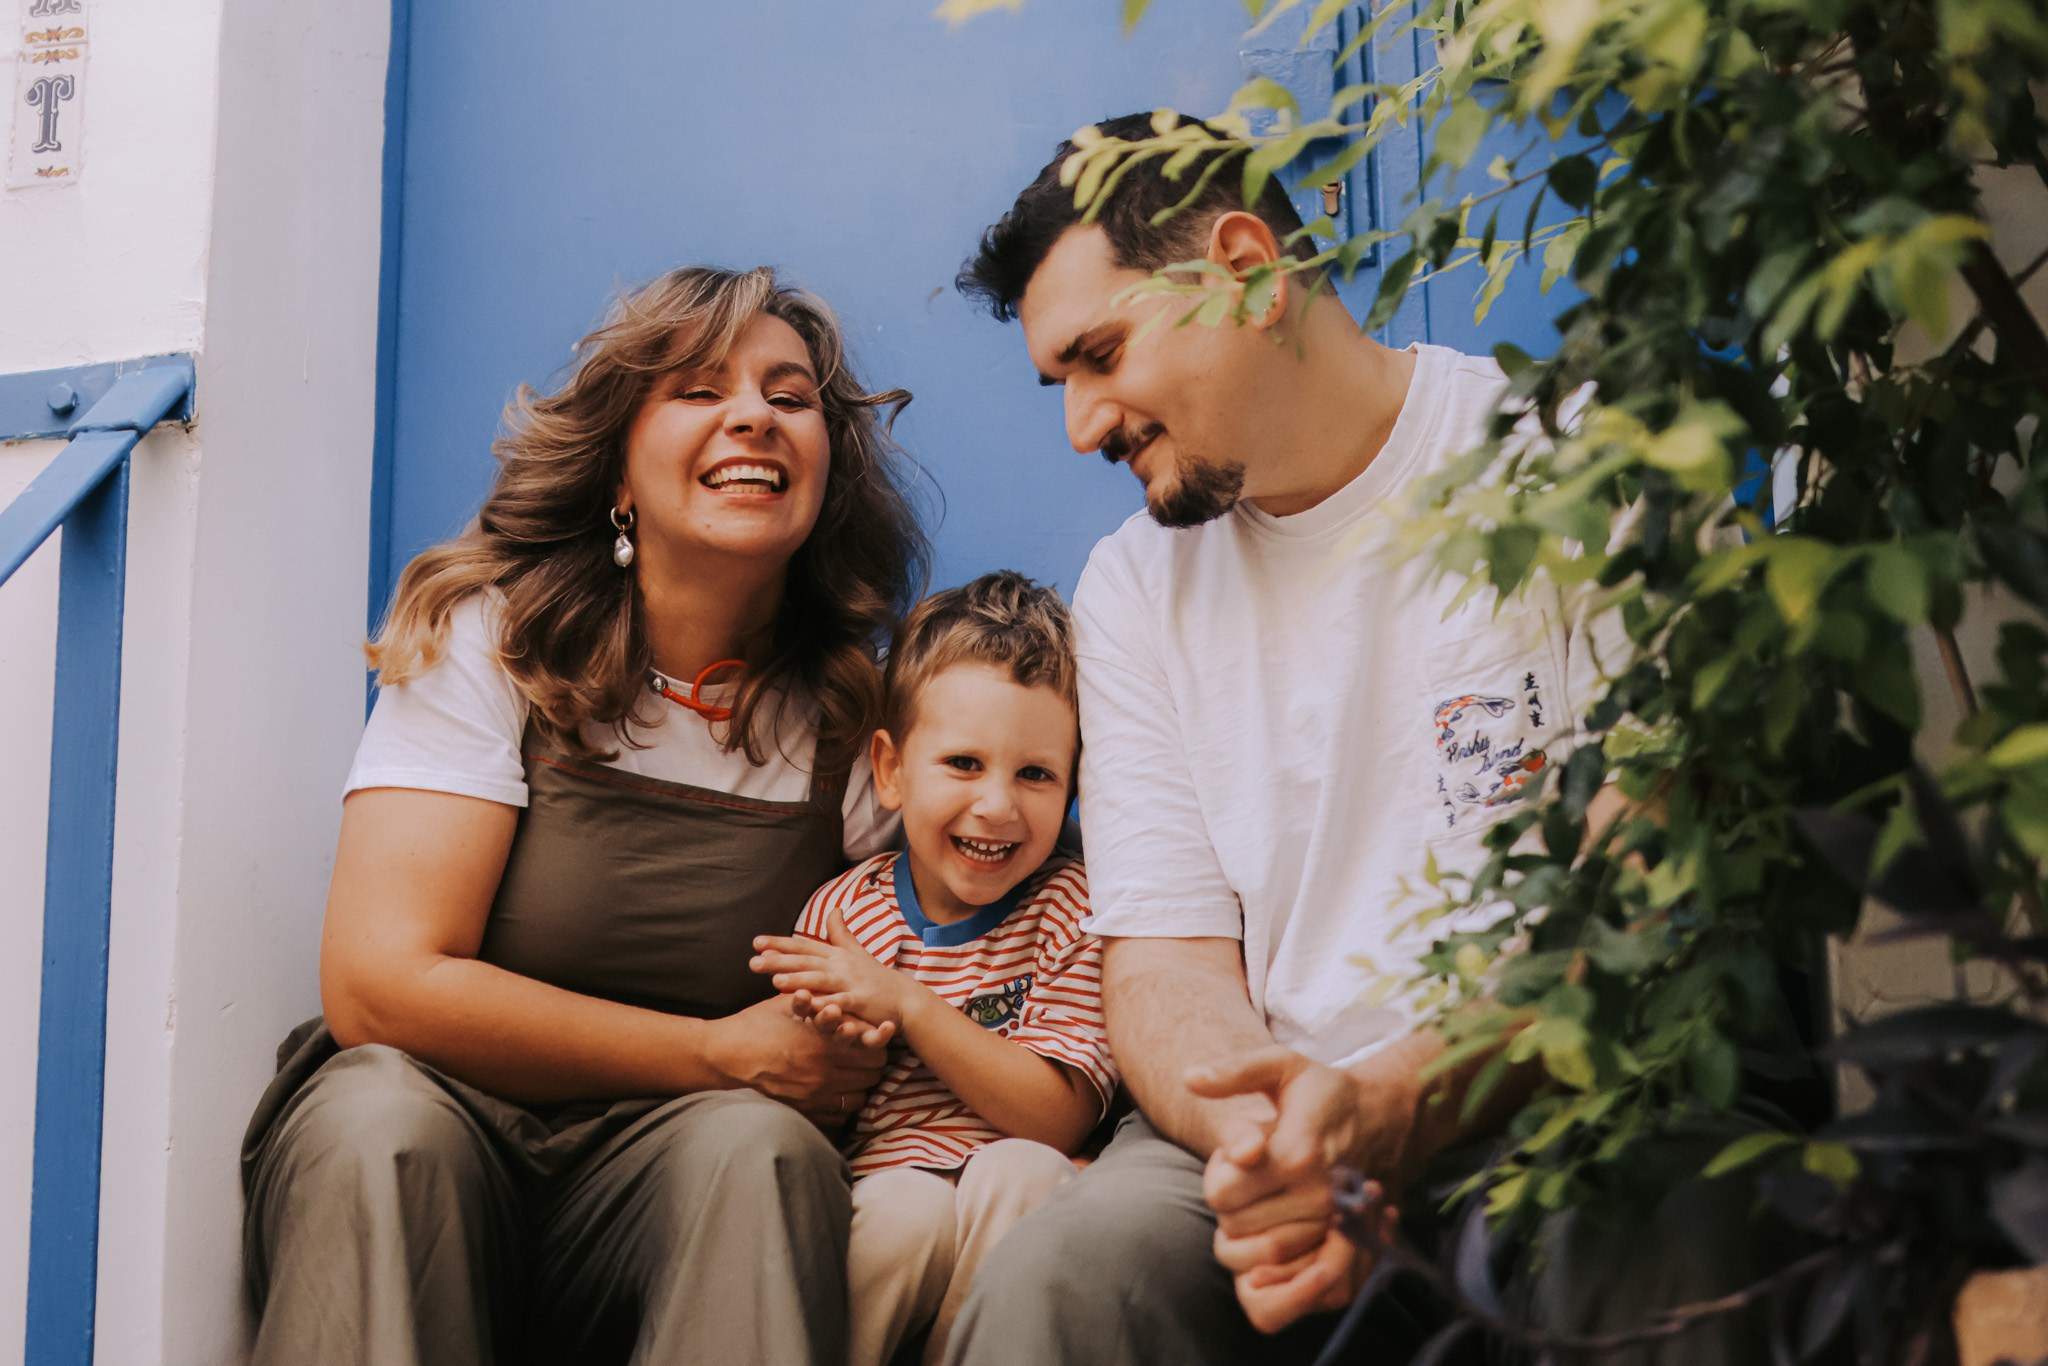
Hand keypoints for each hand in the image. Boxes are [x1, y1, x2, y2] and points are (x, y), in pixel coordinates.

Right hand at [708, 993, 885, 1123]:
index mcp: (822, 1042)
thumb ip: (820, 1003)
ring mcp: (813, 1097)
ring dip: (861, 1085)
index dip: (877, 1042)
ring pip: (859, 1098)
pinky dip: (842, 1105)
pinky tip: (835, 1091)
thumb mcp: (788, 1005)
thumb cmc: (755, 1025)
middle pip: (871, 1074)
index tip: (874, 1037)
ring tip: (852, 1073)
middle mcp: (822, 1073)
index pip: (872, 1049)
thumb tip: (846, 1004)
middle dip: (872, 1063)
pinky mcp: (803, 1112)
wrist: (723, 1057)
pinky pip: (839, 1116)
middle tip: (865, 1054)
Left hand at [751, 913, 917, 1037]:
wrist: (905, 998)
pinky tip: (809, 1006)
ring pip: (821, 980)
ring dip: (799, 981)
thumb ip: (841, 933)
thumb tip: (833, 909)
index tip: (756, 942)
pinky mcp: (861, 1001)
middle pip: (806, 962)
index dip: (780, 944)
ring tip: (775, 982)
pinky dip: (825, 1004)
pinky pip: (841, 1002)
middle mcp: (841, 966)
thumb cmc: (877, 977)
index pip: (803, 947)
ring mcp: (851, 982)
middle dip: (779, 961)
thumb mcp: (857, 952)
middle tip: (753, 962)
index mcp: (837, 955)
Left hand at [1187, 1046, 1404, 1332]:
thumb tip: (1189, 1078)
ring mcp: (1331, 1223)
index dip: (1217, 1174)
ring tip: (1265, 1195)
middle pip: (1234, 1226)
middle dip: (1231, 1202)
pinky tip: (1274, 1222)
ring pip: (1258, 1252)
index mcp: (1295, 1153)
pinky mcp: (1342, 1240)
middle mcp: (1316, 1195)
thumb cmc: (1322, 1091)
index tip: (1238, 1154)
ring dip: (1249, 1229)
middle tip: (1251, 1175)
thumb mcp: (1280, 1066)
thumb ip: (1233, 1071)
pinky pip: (1290, 1268)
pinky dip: (1271, 1256)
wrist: (1383, 1117)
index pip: (1220, 1194)